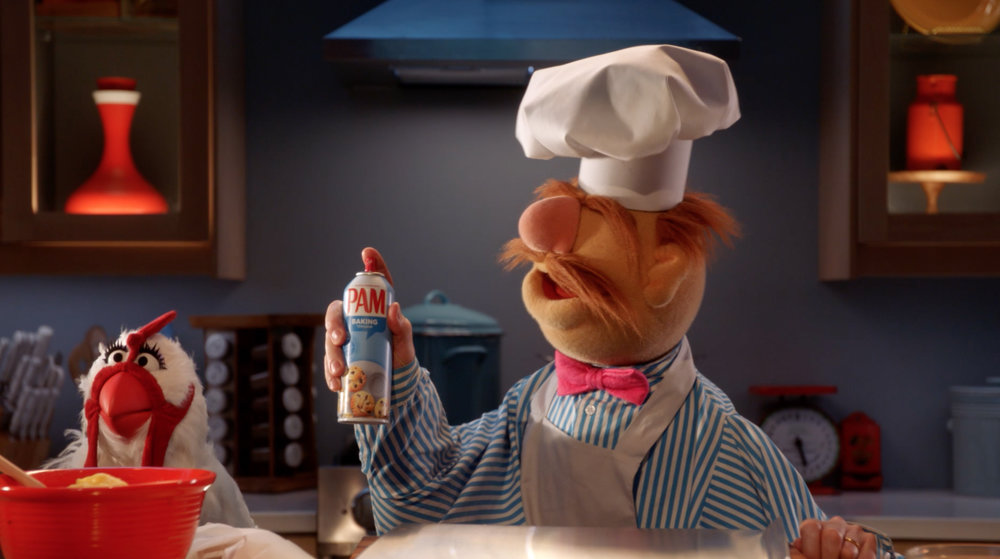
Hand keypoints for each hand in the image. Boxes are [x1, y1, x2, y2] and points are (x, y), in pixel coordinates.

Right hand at [324, 247, 415, 391]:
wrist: (396, 383)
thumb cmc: (400, 356)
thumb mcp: (404, 343)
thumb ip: (402, 327)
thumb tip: (393, 308)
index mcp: (373, 311)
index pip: (372, 284)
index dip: (372, 264)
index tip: (368, 252)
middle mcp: (354, 320)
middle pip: (337, 313)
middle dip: (334, 324)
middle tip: (340, 340)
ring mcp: (344, 339)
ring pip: (329, 340)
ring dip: (331, 355)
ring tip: (339, 372)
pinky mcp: (338, 358)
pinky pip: (329, 363)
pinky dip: (330, 374)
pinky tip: (336, 383)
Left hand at [790, 516, 877, 558]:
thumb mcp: (805, 558)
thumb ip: (798, 553)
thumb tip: (797, 544)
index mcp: (814, 527)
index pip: (811, 527)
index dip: (811, 548)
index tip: (812, 558)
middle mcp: (834, 524)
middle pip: (831, 536)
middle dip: (828, 557)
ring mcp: (853, 530)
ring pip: (848, 550)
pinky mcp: (869, 539)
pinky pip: (866, 555)